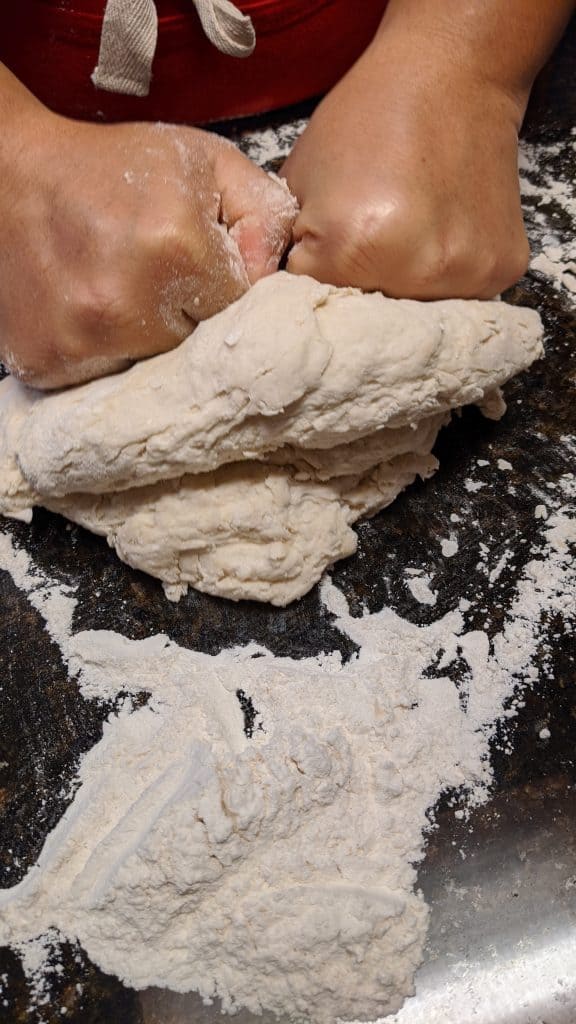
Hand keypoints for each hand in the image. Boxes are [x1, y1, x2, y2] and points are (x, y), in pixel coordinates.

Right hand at [0, 82, 294, 388]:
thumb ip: (266, 214)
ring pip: (155, 374)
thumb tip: (278, 279)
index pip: (243, 312)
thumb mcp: (206, 165)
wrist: (11, 176)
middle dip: (192, 323)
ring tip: (126, 296)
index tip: (205, 275)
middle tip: (161, 282)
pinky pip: (104, 382)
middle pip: (200, 351)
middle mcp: (126, 304)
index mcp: (177, 249)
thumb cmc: (116, 170)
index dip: (228, 294)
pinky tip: (95, 316)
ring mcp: (82, 342)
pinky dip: (108, 358)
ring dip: (151, 345)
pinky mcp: (46, 364)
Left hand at [282, 29, 529, 299]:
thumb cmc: (366, 118)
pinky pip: (459, 297)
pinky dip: (445, 277)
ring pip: (413, 313)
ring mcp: (463, 275)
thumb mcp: (300, 180)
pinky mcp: (500, 270)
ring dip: (403, 288)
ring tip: (406, 240)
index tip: (327, 248)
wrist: (450, 74)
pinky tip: (441, 236)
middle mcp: (412, 270)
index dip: (316, 273)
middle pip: (367, 316)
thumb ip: (290, 244)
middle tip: (368, 244)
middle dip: (358, 288)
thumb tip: (286, 297)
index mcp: (351, 249)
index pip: (315, 298)